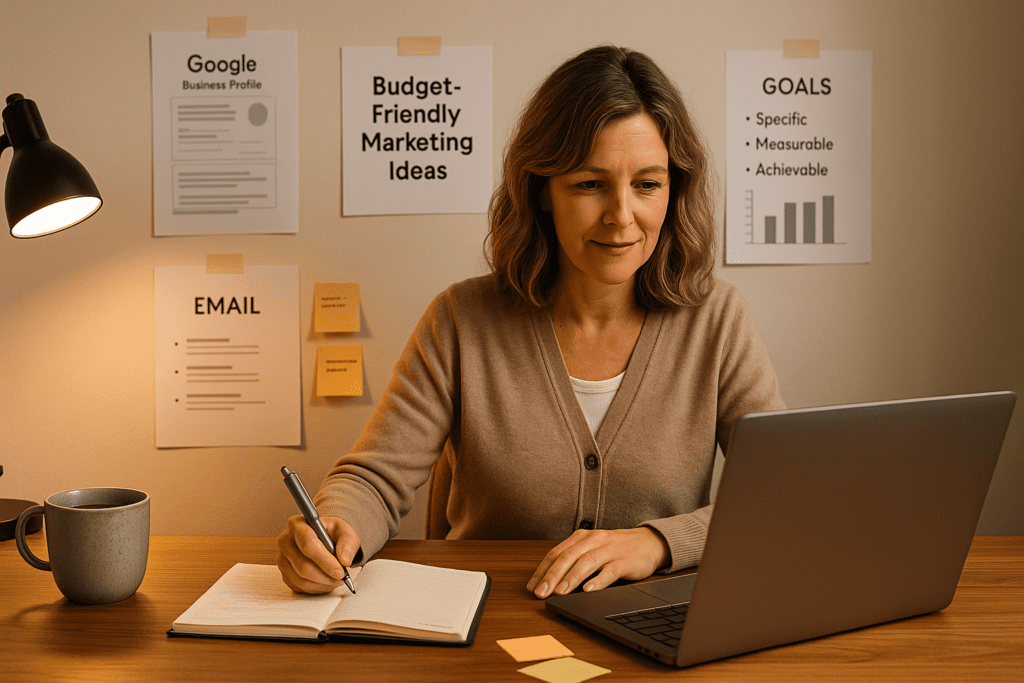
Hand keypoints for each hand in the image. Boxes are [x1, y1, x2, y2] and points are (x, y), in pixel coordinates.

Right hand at [276, 515, 360, 593]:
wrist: (324, 539)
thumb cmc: (332, 533)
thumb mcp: (344, 531)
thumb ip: (347, 543)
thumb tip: (344, 560)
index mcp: (298, 524)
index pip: (309, 546)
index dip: (325, 561)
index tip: (340, 571)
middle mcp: (286, 541)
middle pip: (303, 566)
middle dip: (325, 576)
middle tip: (341, 578)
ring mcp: (282, 558)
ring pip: (301, 579)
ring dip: (322, 584)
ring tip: (336, 580)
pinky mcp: (284, 573)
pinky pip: (299, 586)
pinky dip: (316, 588)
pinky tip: (326, 582)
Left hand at [526, 527, 669, 598]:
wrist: (649, 542)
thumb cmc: (616, 549)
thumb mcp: (592, 549)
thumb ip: (574, 560)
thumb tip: (550, 581)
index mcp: (582, 537)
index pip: (557, 553)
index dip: (542, 570)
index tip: (532, 586)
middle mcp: (593, 540)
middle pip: (568, 557)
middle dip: (552, 576)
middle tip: (541, 593)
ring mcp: (610, 550)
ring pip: (586, 562)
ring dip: (571, 578)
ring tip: (560, 592)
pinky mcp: (625, 561)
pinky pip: (610, 570)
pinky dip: (598, 580)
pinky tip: (589, 590)